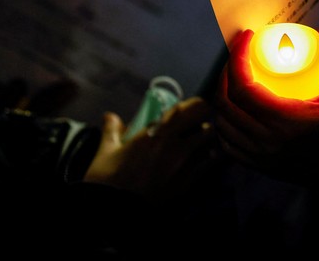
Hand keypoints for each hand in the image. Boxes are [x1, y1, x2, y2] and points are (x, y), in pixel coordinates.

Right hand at [83, 96, 218, 206]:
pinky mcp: (189, 183)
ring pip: (211, 144)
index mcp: (157, 132)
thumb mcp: (106, 151)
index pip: (191, 108)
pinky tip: (203, 160)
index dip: (196, 105)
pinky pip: (210, 164)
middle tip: (197, 124)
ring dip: (208, 140)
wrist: (114, 213)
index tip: (193, 107)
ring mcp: (186, 165)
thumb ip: (112, 130)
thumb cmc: (108, 179)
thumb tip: (109, 116)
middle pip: (207, 123)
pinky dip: (209, 159)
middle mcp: (177, 145)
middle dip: (205, 122)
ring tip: (200, 143)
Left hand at [214, 29, 318, 194]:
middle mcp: (268, 144)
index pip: (242, 88)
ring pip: (223, 126)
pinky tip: (235, 110)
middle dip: (225, 73)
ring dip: (222, 97)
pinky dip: (224, 125)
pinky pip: (229, 147)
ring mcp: (263, 159)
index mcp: (287, 123)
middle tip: (240, 55)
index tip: (246, 38)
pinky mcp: (265, 168)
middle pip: (225, 104)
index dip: (236, 58)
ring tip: (236, 78)